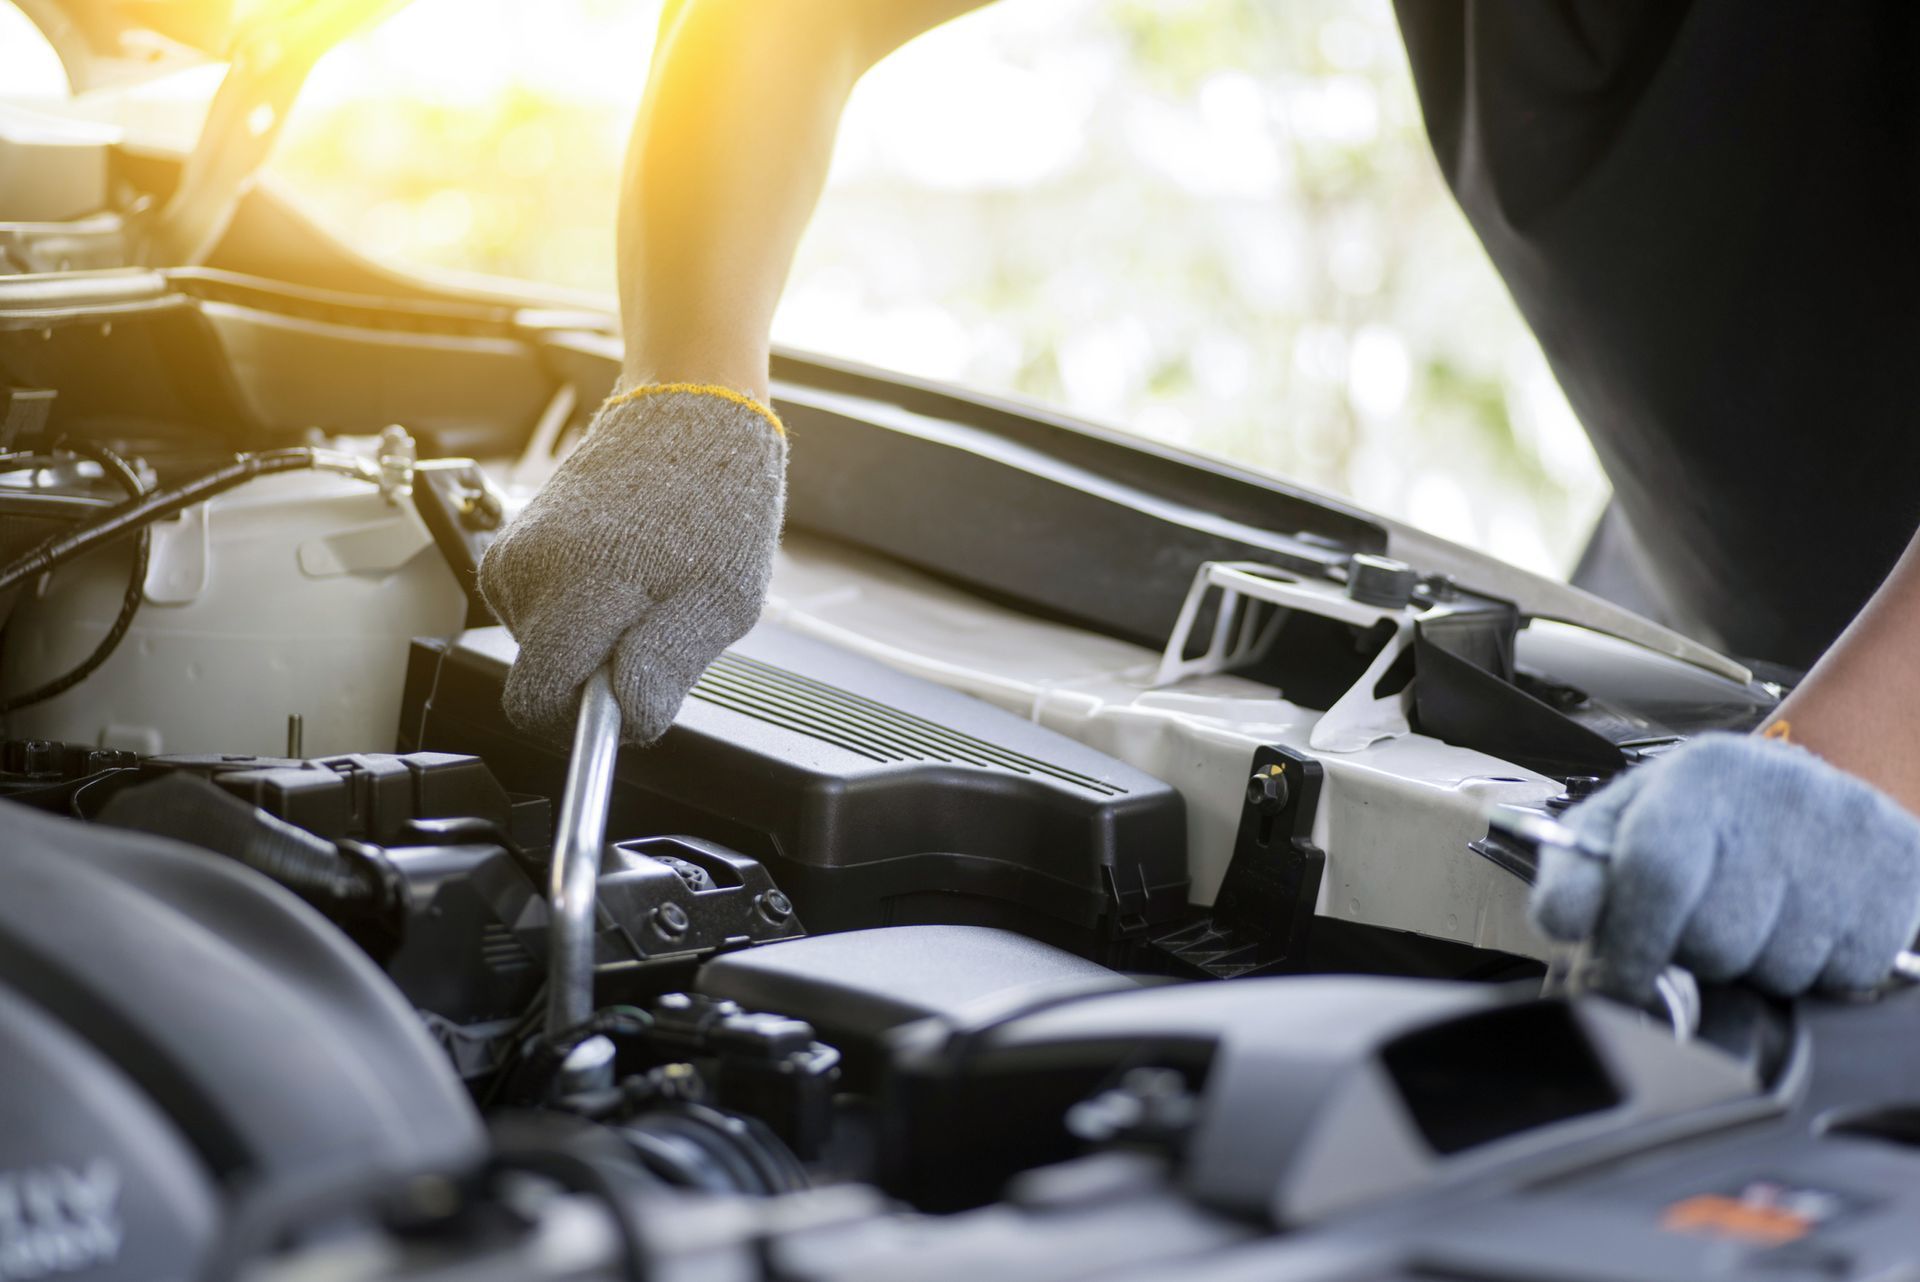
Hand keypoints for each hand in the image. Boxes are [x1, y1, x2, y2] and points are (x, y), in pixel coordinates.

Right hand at [478, 384, 785, 742]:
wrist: (692, 410)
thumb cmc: (719, 499)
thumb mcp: (723, 601)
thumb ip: (666, 667)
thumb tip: (622, 718)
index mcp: (581, 582)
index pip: (540, 701)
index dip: (587, 720)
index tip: (629, 702)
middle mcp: (533, 567)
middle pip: (541, 678)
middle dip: (594, 675)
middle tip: (654, 632)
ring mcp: (516, 553)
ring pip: (542, 647)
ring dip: (592, 637)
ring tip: (645, 586)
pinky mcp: (513, 544)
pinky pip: (540, 614)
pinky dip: (579, 610)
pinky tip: (619, 571)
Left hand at [1530, 733, 1919, 999]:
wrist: (1799, 792)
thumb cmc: (1697, 819)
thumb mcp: (1622, 827)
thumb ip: (1578, 874)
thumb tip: (1563, 922)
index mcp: (1699, 775)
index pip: (1656, 873)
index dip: (1630, 944)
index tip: (1620, 979)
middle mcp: (1781, 791)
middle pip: (1718, 936)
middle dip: (1694, 953)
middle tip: (1698, 926)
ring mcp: (1849, 831)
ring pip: (1781, 966)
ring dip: (1754, 965)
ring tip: (1751, 919)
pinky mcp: (1902, 868)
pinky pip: (1845, 971)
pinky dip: (1816, 970)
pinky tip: (1802, 924)